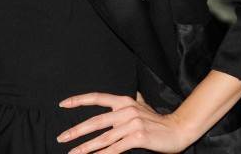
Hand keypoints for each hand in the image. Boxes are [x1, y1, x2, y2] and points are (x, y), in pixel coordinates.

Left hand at [57, 92, 190, 153]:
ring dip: (86, 147)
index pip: (97, 98)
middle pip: (96, 121)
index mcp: (124, 101)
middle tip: (62, 138)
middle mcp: (126, 110)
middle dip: (76, 131)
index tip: (62, 104)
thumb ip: (136, 101)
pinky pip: (116, 148)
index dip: (78, 100)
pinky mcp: (138, 136)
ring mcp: (132, 123)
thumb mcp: (144, 106)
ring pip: (104, 138)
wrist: (179, 129)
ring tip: (73, 153)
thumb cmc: (159, 121)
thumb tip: (134, 93)